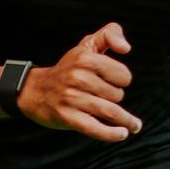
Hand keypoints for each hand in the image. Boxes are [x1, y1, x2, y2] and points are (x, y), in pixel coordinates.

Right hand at [18, 23, 140, 143]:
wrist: (35, 90)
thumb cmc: (68, 68)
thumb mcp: (87, 45)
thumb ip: (110, 34)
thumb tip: (126, 48)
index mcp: (85, 59)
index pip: (123, 75)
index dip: (121, 79)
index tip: (111, 80)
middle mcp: (78, 78)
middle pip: (117, 95)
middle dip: (115, 97)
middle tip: (102, 96)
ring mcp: (72, 98)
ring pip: (110, 112)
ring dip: (126, 121)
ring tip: (134, 125)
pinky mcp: (68, 117)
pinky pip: (95, 128)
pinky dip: (111, 134)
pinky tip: (122, 133)